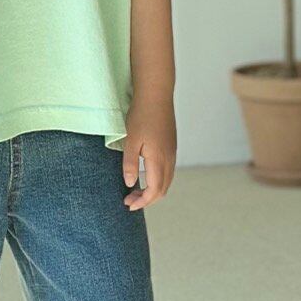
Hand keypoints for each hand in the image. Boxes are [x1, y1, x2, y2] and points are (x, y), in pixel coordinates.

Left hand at [121, 92, 176, 209]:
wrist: (156, 95)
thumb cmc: (141, 116)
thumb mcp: (130, 140)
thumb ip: (130, 163)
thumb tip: (130, 184)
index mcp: (159, 159)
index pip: (154, 190)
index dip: (142, 201)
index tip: (128, 204)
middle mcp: (169, 158)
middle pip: (163, 189)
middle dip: (147, 199)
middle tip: (129, 200)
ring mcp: (172, 152)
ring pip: (167, 180)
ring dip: (153, 190)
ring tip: (135, 191)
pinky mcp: (171, 146)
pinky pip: (167, 171)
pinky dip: (157, 180)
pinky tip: (145, 176)